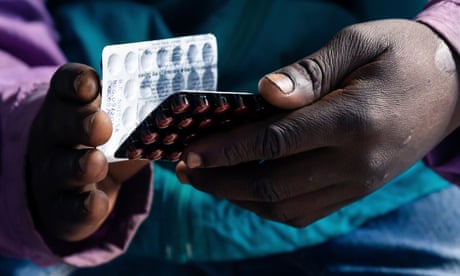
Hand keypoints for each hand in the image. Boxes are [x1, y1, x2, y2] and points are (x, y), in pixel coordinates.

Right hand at [27, 63, 148, 241]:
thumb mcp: (122, 122)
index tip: (92, 84)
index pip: (67, 85)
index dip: (77, 82)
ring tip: (98, 163)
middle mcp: (56, 135)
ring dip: (80, 165)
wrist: (77, 188)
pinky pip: (68, 208)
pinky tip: (97, 202)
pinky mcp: (61, 207)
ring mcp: (54, 172)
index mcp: (71, 105)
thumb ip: (141, 111)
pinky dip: (83, 206)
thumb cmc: (108, 143)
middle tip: (103, 125)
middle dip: (80, 123)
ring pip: (61, 168)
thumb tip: (184, 99)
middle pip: (60, 124)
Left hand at [176, 19, 459, 226]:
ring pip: (285, 207)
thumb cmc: (403, 56)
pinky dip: (269, 206)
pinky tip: (246, 191)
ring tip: (207, 182)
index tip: (188, 154)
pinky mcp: (358, 190)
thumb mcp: (359, 44)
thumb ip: (310, 72)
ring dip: (239, 199)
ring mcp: (358, 183)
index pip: (274, 143)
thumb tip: (263, 92)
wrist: (455, 88)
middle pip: (272, 185)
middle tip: (184, 172)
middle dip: (220, 181)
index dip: (225, 150)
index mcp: (353, 119)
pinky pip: (306, 212)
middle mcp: (355, 161)